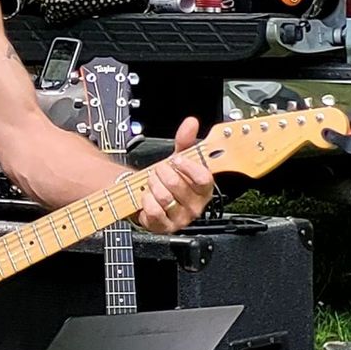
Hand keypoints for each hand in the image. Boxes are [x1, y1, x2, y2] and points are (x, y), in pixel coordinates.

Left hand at [132, 117, 216, 232]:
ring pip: (163, 196)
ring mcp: (181, 217)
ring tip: (152, 184)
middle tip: (159, 172)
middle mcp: (196, 205)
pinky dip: (145, 200)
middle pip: (176, 184)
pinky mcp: (165, 227)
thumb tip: (191, 122)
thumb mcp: (178, 158)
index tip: (176, 159)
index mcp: (205, 189)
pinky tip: (147, 197)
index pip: (203, 178)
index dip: (186, 166)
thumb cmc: (168, 179)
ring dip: (151, 185)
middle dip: (161, 173)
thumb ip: (185, 140)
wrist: (149, 196)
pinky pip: (152, 210)